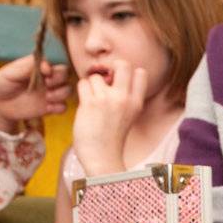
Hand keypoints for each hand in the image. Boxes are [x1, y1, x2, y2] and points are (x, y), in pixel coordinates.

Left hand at [0, 55, 71, 131]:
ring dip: (60, 93)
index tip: (45, 72)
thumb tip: (47, 65)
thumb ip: (28, 66)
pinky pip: (63, 107)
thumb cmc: (3, 83)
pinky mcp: (49, 108)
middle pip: (66, 75)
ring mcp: (49, 93)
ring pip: (68, 90)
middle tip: (47, 84)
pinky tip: (47, 107)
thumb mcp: (11, 72)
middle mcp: (47, 79)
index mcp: (39, 67)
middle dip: (60, 79)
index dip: (55, 68)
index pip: (56, 63)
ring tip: (47, 97)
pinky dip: (59, 107)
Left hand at [72, 60, 147, 177]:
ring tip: (92, 102)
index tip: (119, 82)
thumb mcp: (128, 116)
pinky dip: (82, 92)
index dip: (128, 73)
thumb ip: (125, 96)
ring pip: (96, 76)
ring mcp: (107, 100)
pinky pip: (83, 84)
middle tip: (105, 81)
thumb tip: (109, 75)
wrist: (102, 158)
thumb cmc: (112, 138)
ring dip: (91, 86)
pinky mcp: (90, 104)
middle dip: (111, 68)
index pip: (141, 72)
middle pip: (122, 64)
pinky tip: (85, 105)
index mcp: (137, 103)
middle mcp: (124, 99)